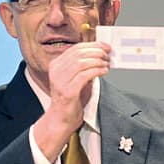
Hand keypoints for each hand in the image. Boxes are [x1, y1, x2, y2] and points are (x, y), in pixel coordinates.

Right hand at [33, 42, 110, 161]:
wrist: (62, 118)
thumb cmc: (72, 98)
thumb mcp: (77, 77)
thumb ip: (85, 65)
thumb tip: (102, 54)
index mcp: (57, 64)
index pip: (76, 48)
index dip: (93, 45)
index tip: (106, 46)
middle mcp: (56, 71)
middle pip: (79, 53)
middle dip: (97, 52)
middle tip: (108, 55)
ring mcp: (60, 81)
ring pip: (81, 63)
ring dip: (98, 61)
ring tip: (106, 64)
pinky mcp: (67, 91)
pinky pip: (84, 76)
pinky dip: (96, 71)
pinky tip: (104, 72)